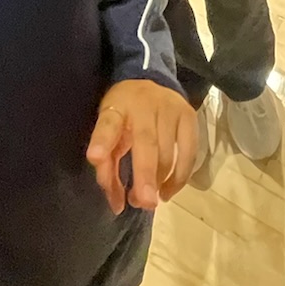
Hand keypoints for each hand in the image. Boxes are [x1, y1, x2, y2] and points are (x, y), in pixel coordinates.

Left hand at [86, 81, 196, 214]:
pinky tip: (167, 192)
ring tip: (146, 200)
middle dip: (145, 174)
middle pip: (146, 141)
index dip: (102, 141)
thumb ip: (107, 166)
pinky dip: (180, 177)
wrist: (148, 81)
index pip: (108, 124)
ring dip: (159, 181)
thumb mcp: (108, 132)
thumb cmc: (124, 115)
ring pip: (169, 151)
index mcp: (117, 107)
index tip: (94, 158)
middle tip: (144, 202)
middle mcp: (144, 105)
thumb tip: (117, 204)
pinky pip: (189, 153)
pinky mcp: (188, 116)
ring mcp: (170, 109)